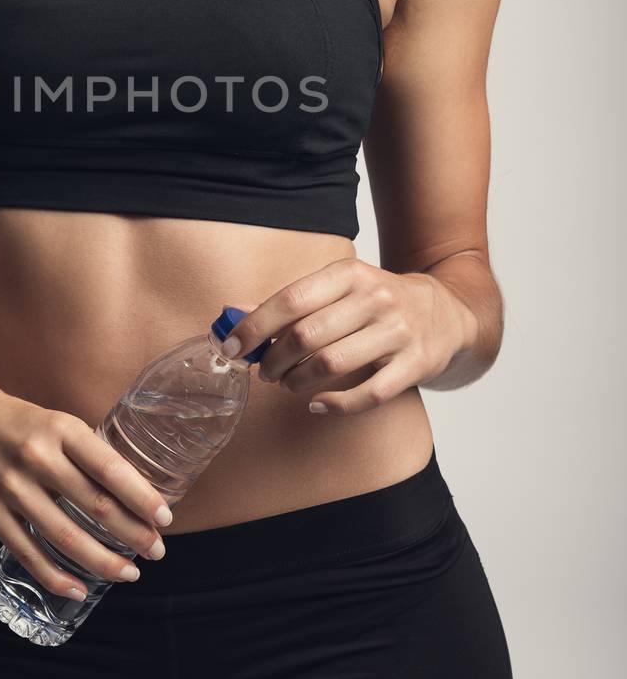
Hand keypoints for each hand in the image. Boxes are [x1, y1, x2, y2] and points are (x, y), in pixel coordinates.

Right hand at [0, 365, 172, 600]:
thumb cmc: (22, 424)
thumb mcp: (60, 424)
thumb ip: (90, 455)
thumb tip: (138, 495)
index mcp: (60, 429)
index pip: (110, 468)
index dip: (142, 497)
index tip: (165, 518)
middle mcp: (36, 457)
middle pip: (94, 506)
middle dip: (133, 534)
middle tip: (157, 551)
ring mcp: (11, 487)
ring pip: (65, 536)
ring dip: (103, 561)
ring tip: (130, 573)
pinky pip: (28, 553)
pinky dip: (56, 577)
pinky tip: (80, 589)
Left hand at [222, 259, 472, 414]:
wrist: (446, 312)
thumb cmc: (377, 303)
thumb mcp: (338, 289)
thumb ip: (289, 302)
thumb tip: (232, 314)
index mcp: (349, 274)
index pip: (290, 300)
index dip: (255, 327)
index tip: (232, 347)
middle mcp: (376, 298)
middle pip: (306, 336)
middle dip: (274, 360)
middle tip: (265, 371)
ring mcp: (398, 331)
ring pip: (331, 364)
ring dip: (297, 382)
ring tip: (288, 384)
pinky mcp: (416, 364)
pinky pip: (369, 394)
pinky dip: (335, 404)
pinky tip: (317, 403)